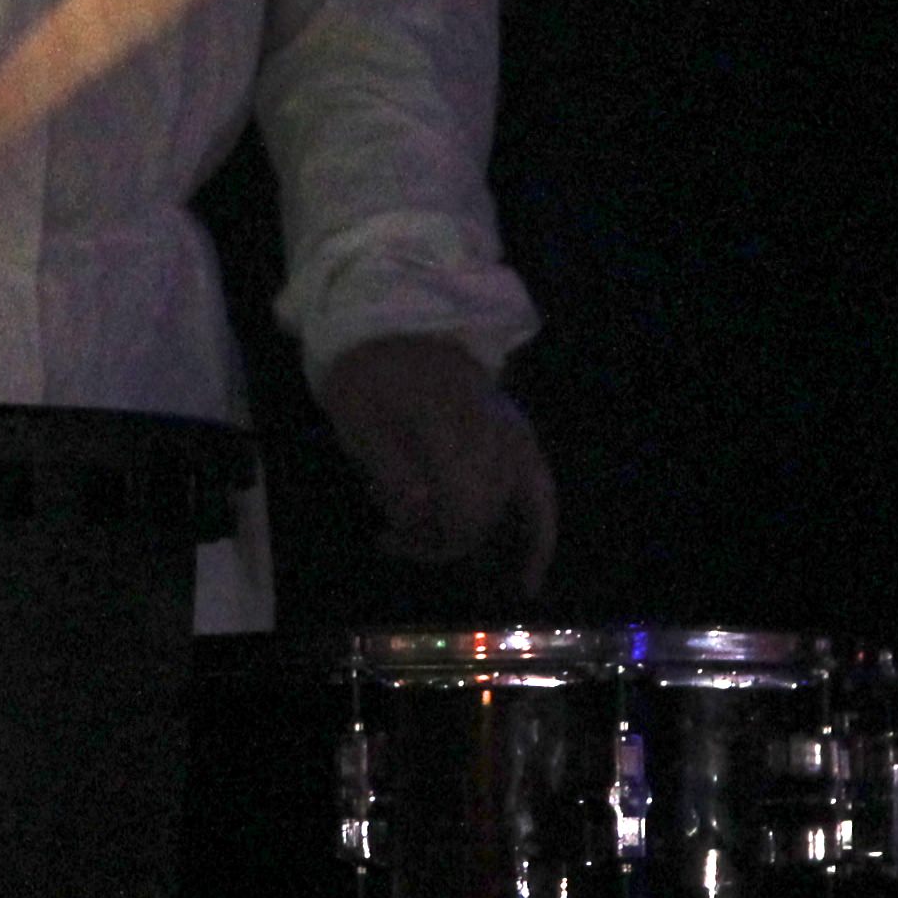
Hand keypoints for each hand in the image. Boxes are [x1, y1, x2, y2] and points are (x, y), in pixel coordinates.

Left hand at [314, 335, 557, 593]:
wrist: (390, 317)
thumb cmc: (366, 369)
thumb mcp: (358, 419)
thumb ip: (392, 471)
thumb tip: (421, 518)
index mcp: (454, 421)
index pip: (465, 507)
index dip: (434, 540)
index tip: (391, 540)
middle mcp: (494, 428)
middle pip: (485, 511)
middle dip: (440, 538)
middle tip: (391, 534)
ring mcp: (512, 428)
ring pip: (514, 506)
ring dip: (474, 532)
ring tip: (428, 541)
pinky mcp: (516, 430)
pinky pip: (539, 489)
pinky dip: (537, 533)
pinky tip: (528, 580)